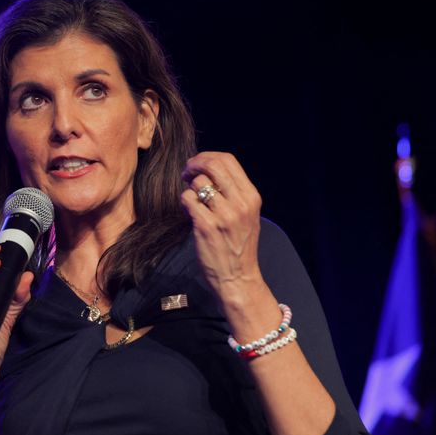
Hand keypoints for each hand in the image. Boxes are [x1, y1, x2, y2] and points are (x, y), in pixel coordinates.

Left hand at [180, 152, 264, 304]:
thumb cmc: (238, 246)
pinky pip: (187, 200)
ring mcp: (223, 215)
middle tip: (186, 172)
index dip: (207, 156)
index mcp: (251, 197)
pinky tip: (188, 212)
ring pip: (197, 182)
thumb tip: (207, 170)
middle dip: (194, 163)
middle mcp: (240, 203)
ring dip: (188, 187)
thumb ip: (233, 193)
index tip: (196, 163)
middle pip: (212, 165)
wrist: (238, 278)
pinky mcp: (206, 226)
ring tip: (191, 200)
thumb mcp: (245, 215)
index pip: (228, 160)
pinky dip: (184, 202)